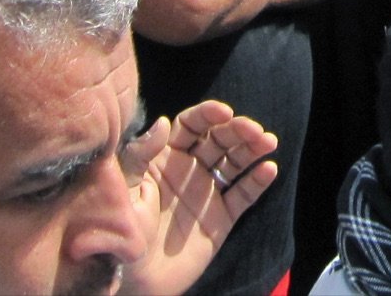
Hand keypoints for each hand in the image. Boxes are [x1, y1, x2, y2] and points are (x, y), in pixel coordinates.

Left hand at [119, 101, 278, 295]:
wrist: (134, 280)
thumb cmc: (121, 233)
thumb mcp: (124, 190)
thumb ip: (140, 155)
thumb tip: (163, 121)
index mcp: (164, 157)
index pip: (190, 126)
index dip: (207, 115)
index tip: (224, 111)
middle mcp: (189, 170)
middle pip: (218, 140)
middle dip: (238, 130)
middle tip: (254, 129)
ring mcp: (207, 192)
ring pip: (235, 162)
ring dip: (253, 149)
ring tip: (268, 142)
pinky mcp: (222, 217)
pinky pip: (243, 195)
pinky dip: (257, 181)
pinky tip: (269, 169)